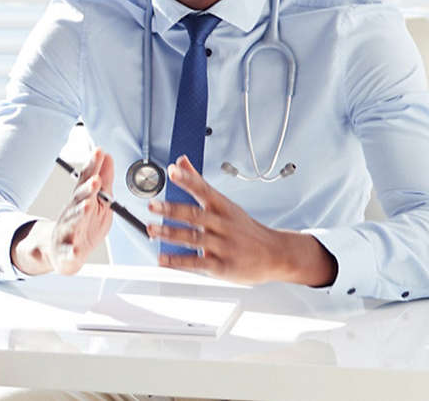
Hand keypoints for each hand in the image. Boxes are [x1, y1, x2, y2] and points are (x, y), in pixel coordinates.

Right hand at [12, 149, 114, 275]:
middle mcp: (73, 212)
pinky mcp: (67, 251)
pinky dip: (72, 251)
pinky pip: (70, 252)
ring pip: (74, 221)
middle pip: (80, 198)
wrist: (60, 251)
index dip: (93, 165)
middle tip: (96, 179)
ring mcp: (68, 231)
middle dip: (88, 188)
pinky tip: (76, 250)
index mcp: (83, 199)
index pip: (88, 179)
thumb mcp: (97, 201)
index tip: (99, 151)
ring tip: (87, 205)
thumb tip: (107, 157)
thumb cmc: (83, 224)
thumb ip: (103, 180)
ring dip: (80, 212)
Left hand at [147, 156, 336, 286]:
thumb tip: (180, 161)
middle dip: (172, 209)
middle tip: (152, 205)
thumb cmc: (246, 229)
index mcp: (223, 207)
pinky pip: (198, 263)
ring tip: (152, 230)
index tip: (172, 170)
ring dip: (170, 234)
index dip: (188, 179)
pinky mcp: (223, 266)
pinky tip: (163, 259)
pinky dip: (178, 261)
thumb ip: (198, 183)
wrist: (277, 255)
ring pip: (194, 238)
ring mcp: (224, 246)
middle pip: (196, 215)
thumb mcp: (225, 203)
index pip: (204, 189)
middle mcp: (223, 224)